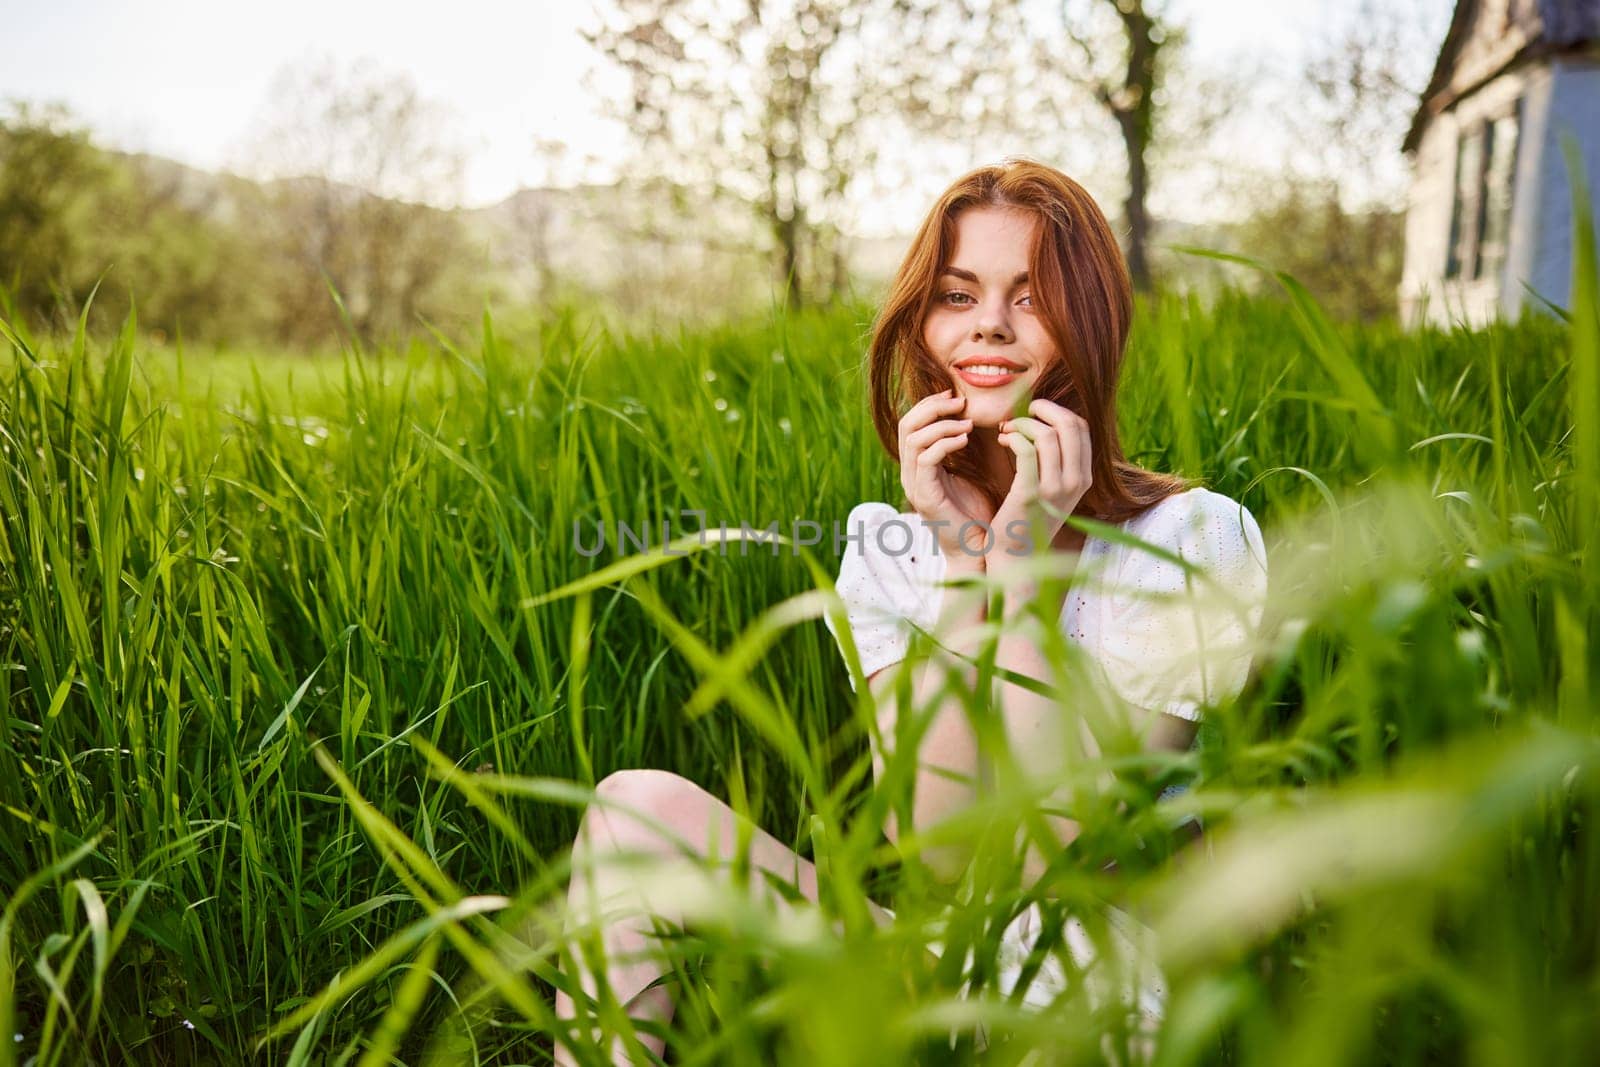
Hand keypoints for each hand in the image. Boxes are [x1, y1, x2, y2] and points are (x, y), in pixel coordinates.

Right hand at [899, 388, 995, 558]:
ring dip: (942, 425)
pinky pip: (926, 459)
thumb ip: (962, 447)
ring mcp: (914, 485)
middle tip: (959, 403)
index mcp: (918, 465)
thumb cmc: (978, 513)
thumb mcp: (970, 471)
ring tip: (967, 424)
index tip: (956, 396)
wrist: (978, 550)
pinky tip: (965, 440)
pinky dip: (945, 443)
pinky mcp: (924, 496)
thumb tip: (972, 416)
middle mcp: (911, 473)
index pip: (911, 423)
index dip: (930, 404)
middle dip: (933, 408)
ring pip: (913, 439)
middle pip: (907, 425)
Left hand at [990, 398, 1092, 561]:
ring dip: (1022, 424)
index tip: (1035, 413)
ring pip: (1046, 434)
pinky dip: (1014, 437)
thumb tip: (1046, 422)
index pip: (1081, 427)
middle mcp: (1076, 482)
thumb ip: (1056, 461)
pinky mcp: (1031, 494)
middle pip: (1069, 424)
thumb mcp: (1053, 490)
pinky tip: (1003, 440)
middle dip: (1043, 409)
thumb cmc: (1028, 519)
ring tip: (1007, 430)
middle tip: (1022, 412)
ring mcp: (1055, 489)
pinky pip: (1026, 450)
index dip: (1057, 411)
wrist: (1016, 557)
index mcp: (1084, 478)